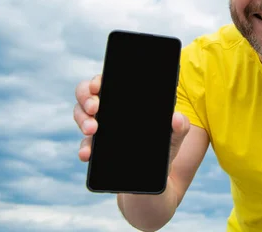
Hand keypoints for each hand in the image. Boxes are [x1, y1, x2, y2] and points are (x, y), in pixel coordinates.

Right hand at [73, 75, 190, 167]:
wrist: (156, 181)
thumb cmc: (165, 149)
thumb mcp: (175, 137)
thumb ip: (179, 127)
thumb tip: (176, 118)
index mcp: (127, 101)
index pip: (107, 82)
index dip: (98, 81)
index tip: (97, 85)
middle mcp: (110, 112)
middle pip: (87, 96)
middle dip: (86, 98)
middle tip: (95, 108)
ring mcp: (100, 130)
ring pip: (82, 116)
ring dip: (83, 120)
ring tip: (93, 130)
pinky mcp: (96, 151)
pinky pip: (85, 145)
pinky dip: (84, 148)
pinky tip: (87, 153)